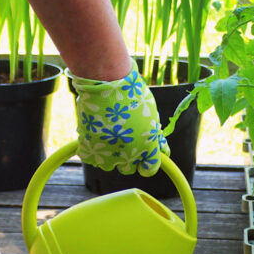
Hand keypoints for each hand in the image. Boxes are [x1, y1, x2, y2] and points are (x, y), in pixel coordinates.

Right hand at [70, 60, 169, 175]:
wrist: (106, 83)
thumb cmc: (132, 96)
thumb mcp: (152, 115)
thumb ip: (156, 136)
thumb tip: (163, 149)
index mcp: (148, 149)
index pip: (150, 169)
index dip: (148, 162)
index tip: (145, 154)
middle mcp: (129, 157)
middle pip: (129, 168)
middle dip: (128, 157)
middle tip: (124, 137)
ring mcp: (108, 155)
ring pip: (110, 165)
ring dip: (110, 155)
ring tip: (108, 135)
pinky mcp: (90, 150)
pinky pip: (93, 159)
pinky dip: (94, 151)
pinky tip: (96, 136)